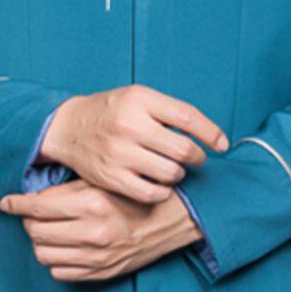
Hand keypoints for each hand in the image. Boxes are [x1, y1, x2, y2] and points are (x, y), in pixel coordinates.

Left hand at [0, 180, 202, 281]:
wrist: (174, 220)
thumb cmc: (137, 195)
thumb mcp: (103, 183)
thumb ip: (67, 190)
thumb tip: (30, 196)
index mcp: (92, 205)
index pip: (36, 208)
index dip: (15, 204)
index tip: (7, 202)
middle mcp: (93, 233)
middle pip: (35, 232)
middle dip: (28, 221)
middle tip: (34, 214)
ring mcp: (98, 257)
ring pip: (43, 255)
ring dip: (41, 242)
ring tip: (50, 231)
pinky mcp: (103, 273)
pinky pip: (60, 272)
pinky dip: (56, 260)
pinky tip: (66, 247)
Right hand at [40, 85, 228, 204]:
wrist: (68, 127)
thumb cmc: (112, 112)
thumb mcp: (138, 98)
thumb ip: (170, 112)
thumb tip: (211, 136)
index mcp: (140, 100)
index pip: (188, 117)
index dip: (211, 133)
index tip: (222, 145)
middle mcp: (129, 125)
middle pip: (183, 149)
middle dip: (197, 157)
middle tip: (195, 158)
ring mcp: (119, 153)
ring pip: (171, 173)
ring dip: (180, 174)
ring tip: (174, 169)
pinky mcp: (111, 177)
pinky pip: (151, 193)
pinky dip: (163, 191)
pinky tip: (161, 184)